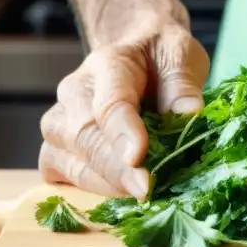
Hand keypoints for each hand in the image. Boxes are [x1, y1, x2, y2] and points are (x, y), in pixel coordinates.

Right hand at [38, 16, 208, 199]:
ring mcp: (59, 120)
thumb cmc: (160, 57)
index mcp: (109, 64)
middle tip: (147, 191)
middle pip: (84, 136)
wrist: (138, 52)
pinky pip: (61, 176)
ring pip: (69, 161)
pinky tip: (121, 194)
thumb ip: (183, 85)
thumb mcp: (181, 56)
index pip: (110, 103)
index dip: (122, 133)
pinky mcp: (56, 147)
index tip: (139, 159)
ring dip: (104, 184)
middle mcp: (74, 92)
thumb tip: (189, 115)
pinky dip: (89, 190)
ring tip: (143, 193)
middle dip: (115, 170)